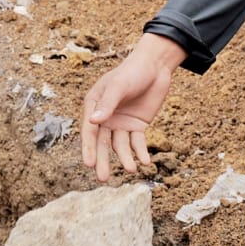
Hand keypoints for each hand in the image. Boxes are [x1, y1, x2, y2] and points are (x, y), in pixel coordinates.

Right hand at [80, 33, 185, 181]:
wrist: (155, 67)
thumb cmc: (132, 72)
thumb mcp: (118, 86)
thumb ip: (107, 104)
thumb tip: (93, 121)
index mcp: (94, 106)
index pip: (90, 131)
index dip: (89, 148)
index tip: (88, 164)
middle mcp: (106, 117)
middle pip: (102, 143)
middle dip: (102, 160)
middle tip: (103, 178)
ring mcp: (121, 122)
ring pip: (120, 145)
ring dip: (125, 158)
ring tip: (131, 170)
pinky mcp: (137, 125)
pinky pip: (138, 142)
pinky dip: (141, 152)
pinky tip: (145, 162)